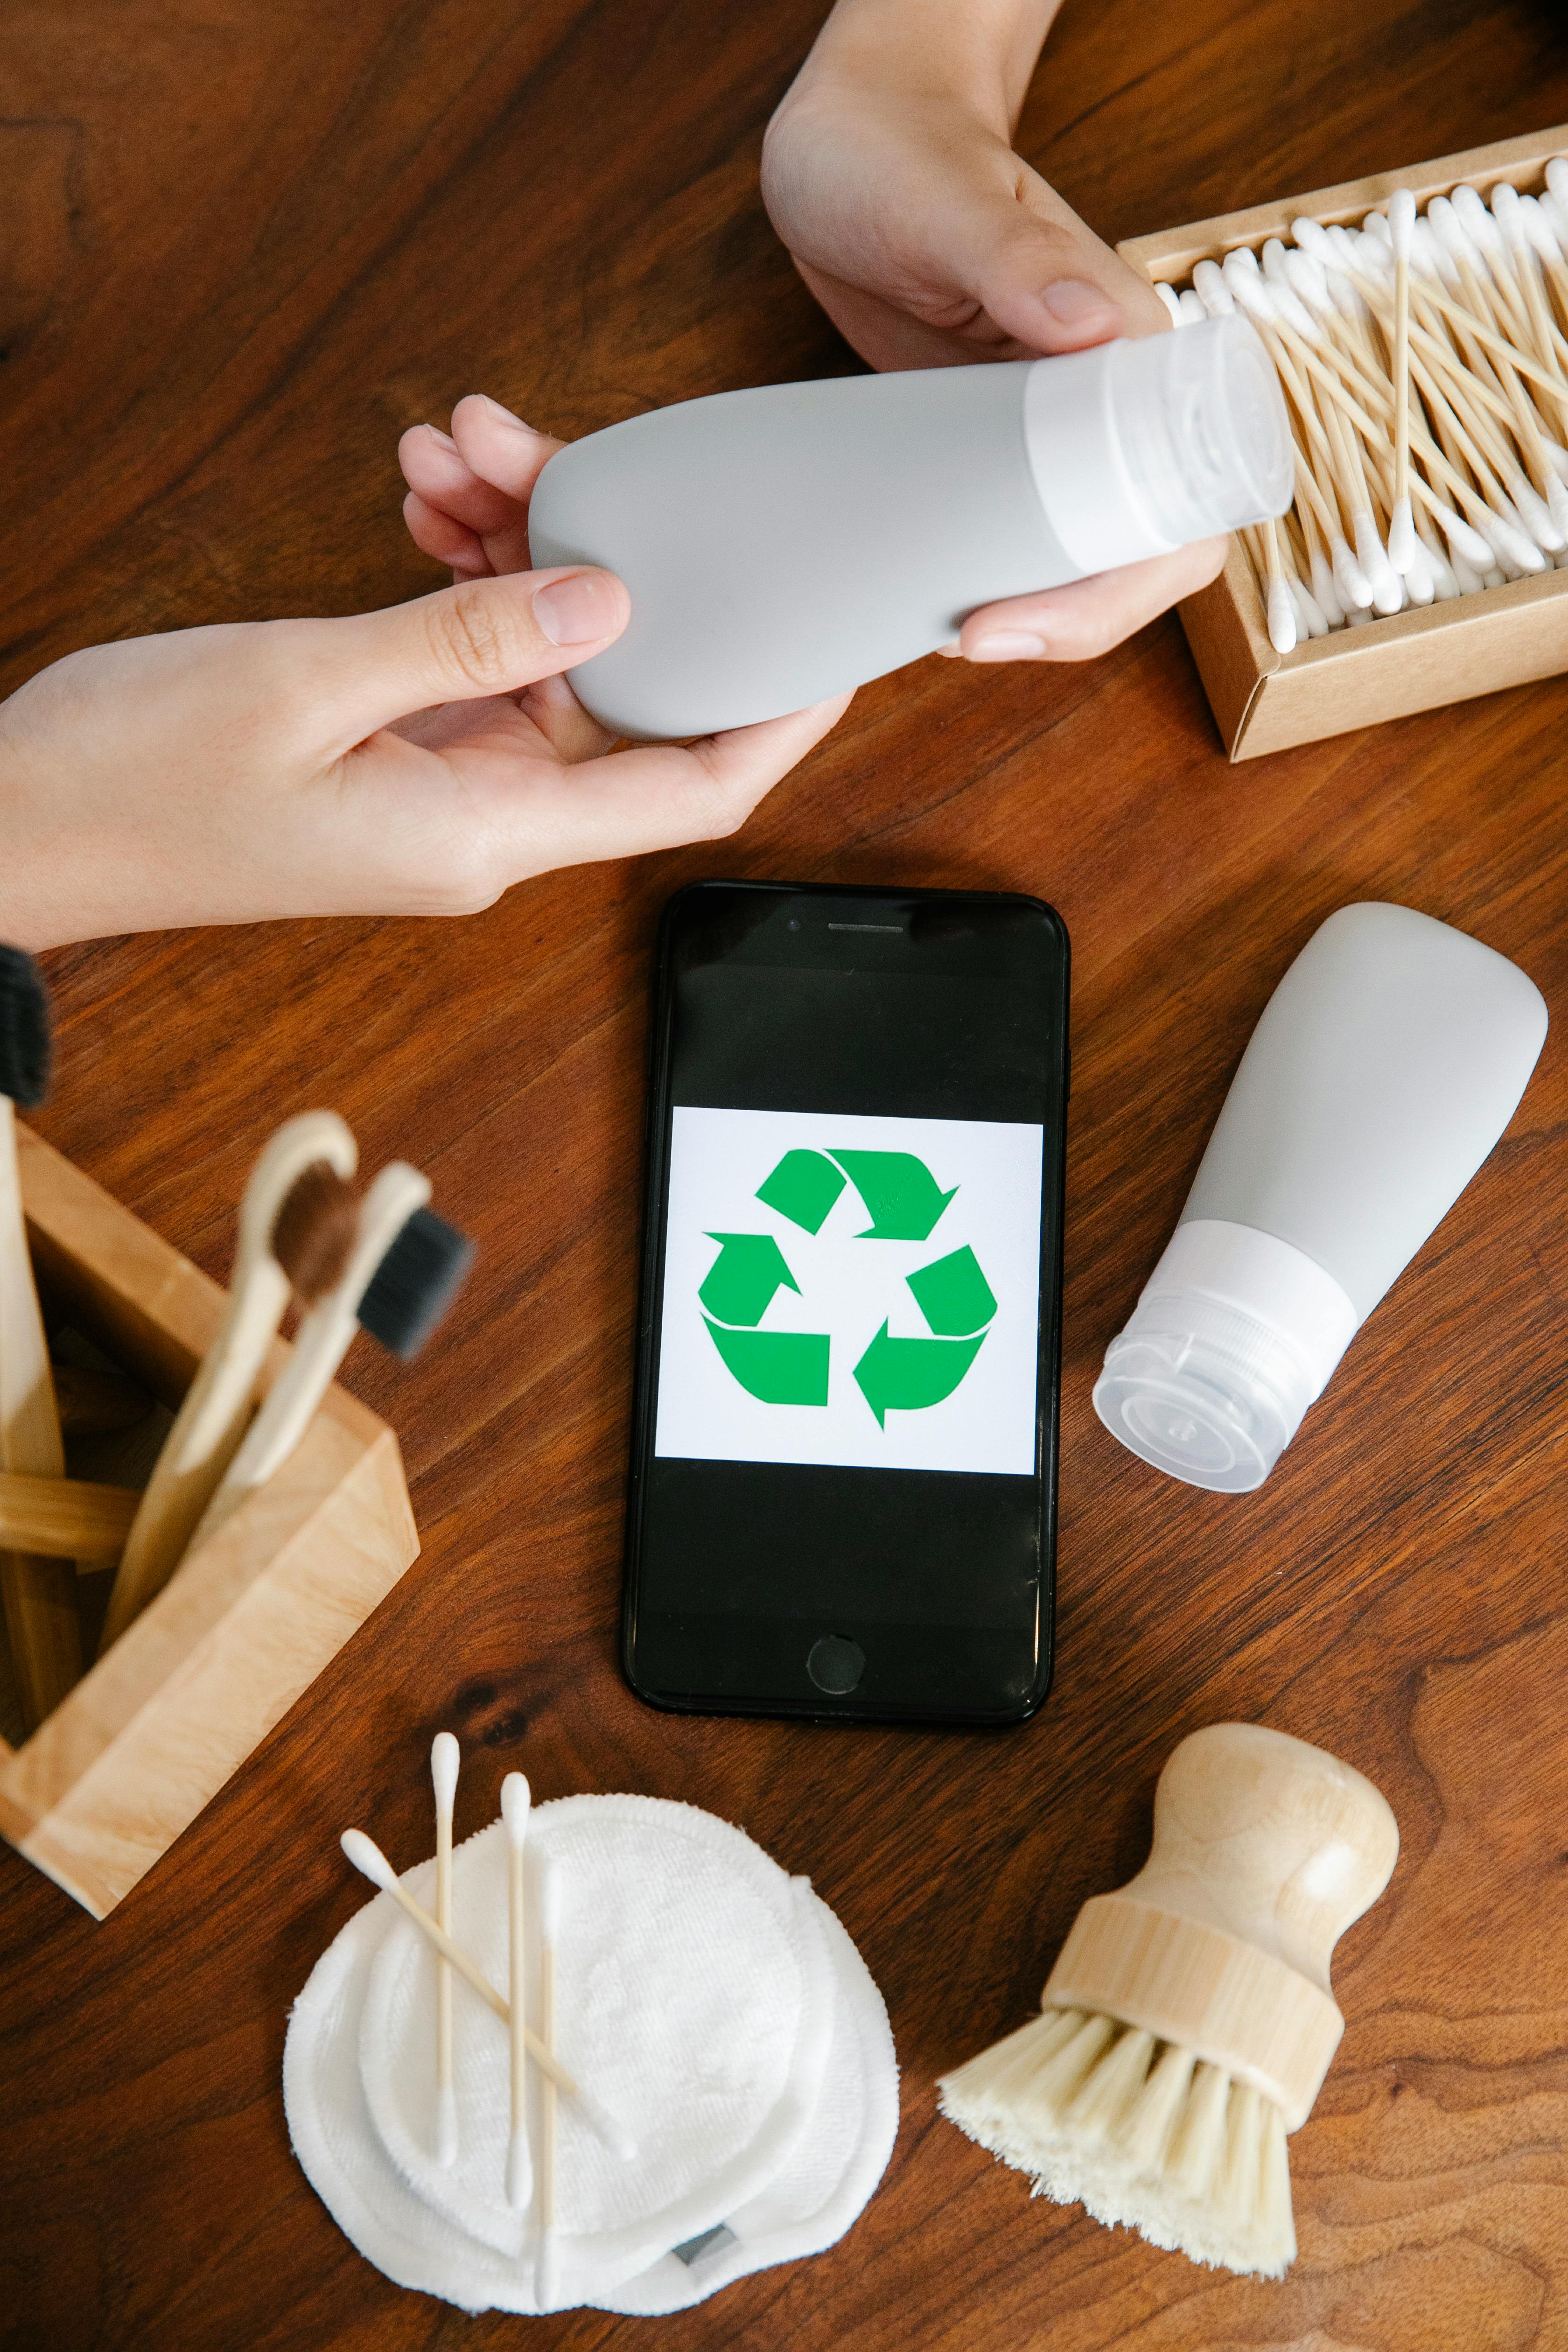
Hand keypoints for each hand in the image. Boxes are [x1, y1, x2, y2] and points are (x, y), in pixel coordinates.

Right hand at [0, 458, 847, 949]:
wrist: (22, 823)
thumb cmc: (138, 780)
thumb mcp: (304, 688)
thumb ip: (463, 641)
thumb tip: (605, 600)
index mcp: (485, 835)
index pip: (690, 789)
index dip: (774, 717)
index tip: (829, 637)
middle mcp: (485, 822)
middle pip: (616, 695)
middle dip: (608, 564)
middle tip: (544, 446)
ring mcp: (443, 787)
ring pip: (539, 655)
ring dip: (514, 545)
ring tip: (456, 447)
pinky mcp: (396, 752)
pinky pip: (469, 654)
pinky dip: (461, 575)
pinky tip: (428, 502)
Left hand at [760, 3, 1225, 658]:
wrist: (851, 140)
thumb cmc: (895, 149)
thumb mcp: (942, 204)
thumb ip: (1014, 259)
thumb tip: (1089, 322)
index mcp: (1129, 344)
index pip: (1188, 501)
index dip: (1124, 581)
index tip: (1023, 612)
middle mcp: (1112, 397)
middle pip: (1148, 552)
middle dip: (1077, 618)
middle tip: (972, 640)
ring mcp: (1058, 429)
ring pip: (1092, 558)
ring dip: (1041, 613)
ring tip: (955, 633)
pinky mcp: (1002, 445)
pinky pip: (1031, 537)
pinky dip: (1002, 582)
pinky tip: (944, 606)